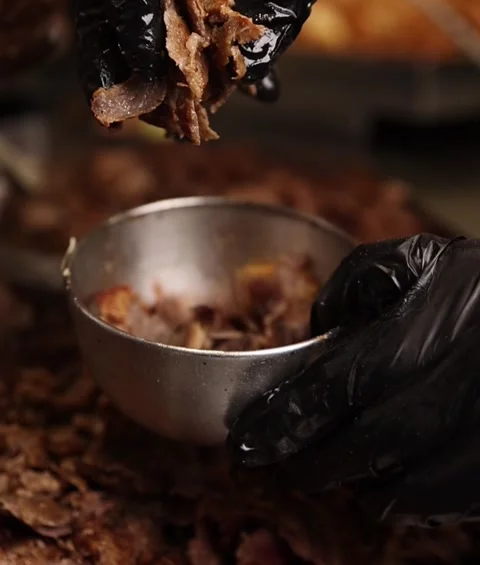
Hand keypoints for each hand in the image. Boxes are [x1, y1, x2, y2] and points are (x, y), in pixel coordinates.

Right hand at [76, 0, 479, 98]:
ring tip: (177, 108)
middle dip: (124, 38)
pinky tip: (258, 89)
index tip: (144, 57)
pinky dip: (225, 56)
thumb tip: (240, 62)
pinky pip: (209, 19)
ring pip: (160, 2)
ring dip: (169, 57)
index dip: (130, 0)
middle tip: (123, 97)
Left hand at [229, 235, 479, 521]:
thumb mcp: (426, 258)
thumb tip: (317, 322)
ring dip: (357, 485)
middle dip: (315, 462)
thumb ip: (364, 275)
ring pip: (404, 485)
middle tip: (278, 465)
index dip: (288, 417)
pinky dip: (406, 499)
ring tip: (330, 472)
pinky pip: (442, 502)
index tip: (250, 439)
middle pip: (366, 445)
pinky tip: (387, 480)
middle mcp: (454, 386)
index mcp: (428, 329)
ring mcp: (478, 433)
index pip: (339, 385)